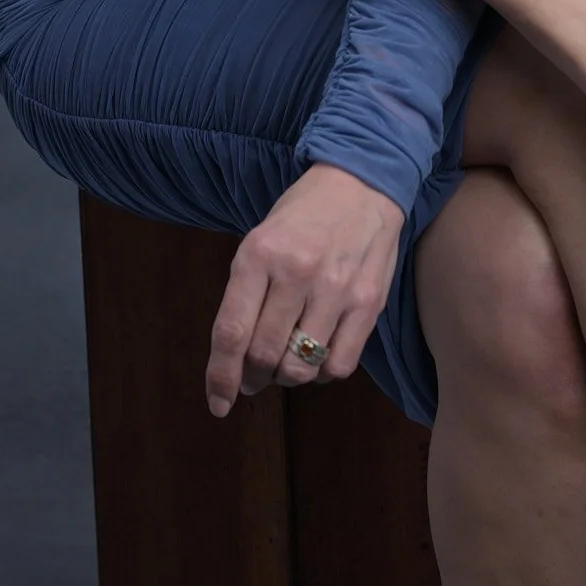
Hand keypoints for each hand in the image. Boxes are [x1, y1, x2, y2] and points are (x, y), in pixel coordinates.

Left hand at [205, 162, 404, 416]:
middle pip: (264, 355)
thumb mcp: (261, 239)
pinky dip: (322, 372)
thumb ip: (247, 295)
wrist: (362, 182)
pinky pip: (339, 365)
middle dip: (253, 377)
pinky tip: (318, 354)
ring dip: (287, 376)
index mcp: (259, 253)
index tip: (218, 403)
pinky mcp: (368, 303)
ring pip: (301, 367)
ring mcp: (336, 289)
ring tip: (287, 361)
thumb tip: (238, 363)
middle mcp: (296, 271)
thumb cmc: (303, 215)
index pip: (232, 331)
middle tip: (254, 377)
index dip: (220, 376)